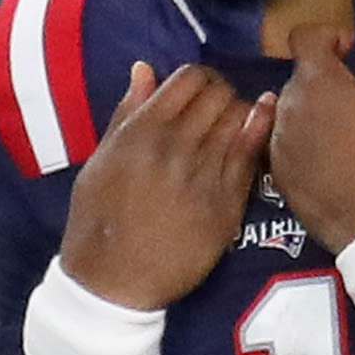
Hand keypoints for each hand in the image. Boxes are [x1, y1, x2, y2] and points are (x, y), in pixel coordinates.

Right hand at [57, 62, 274, 313]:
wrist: (113, 285)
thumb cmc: (98, 224)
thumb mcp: (100, 163)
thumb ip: (125, 115)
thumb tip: (144, 69)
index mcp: (141, 133)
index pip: (188, 79)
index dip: (197, 79)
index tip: (195, 94)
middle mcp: (175, 147)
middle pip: (218, 94)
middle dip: (219, 95)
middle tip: (214, 111)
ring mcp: (204, 175)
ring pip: (240, 118)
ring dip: (237, 115)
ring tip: (227, 127)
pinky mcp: (226, 204)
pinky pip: (251, 154)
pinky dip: (255, 134)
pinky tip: (254, 127)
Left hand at [269, 0, 354, 251]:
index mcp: (315, 80)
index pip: (303, 36)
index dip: (328, 37)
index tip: (350, 53)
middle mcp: (285, 107)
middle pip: (297, 77)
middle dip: (322, 79)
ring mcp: (276, 144)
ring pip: (287, 113)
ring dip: (309, 113)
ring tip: (342, 134)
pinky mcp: (276, 177)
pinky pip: (283, 146)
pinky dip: (301, 144)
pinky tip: (328, 161)